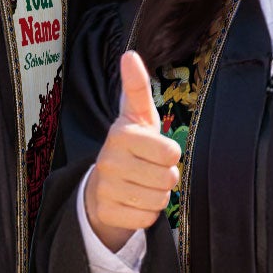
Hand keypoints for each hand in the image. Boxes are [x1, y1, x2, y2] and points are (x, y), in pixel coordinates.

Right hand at [83, 50, 180, 251]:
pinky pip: (147, 218)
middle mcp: (109, 160)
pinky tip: (133, 202)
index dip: (170, 154)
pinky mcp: (107, 212)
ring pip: (159, 200)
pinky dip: (146, 213)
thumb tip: (129, 54)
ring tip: (141, 185)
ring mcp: (106, 188)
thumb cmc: (130, 146)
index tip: (156, 149)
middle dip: (166, 177)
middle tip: (149, 170)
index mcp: (121, 134)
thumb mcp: (136, 116)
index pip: (171, 152)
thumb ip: (136, 87)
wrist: (101, 186)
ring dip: (157, 195)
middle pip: (168, 178)